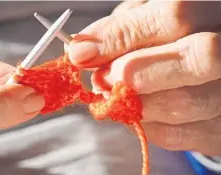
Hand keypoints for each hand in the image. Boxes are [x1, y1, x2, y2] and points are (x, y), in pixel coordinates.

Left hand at [67, 1, 220, 155]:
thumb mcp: (145, 21)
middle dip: (135, 75)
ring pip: (185, 103)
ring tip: (117, 97)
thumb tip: (81, 50)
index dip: (121, 38)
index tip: (82, 55)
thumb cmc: (166, 39)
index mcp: (210, 10)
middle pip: (197, 59)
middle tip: (101, 81)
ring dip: (135, 105)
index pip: (173, 17)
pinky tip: (137, 112)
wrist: (200, 69)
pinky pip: (181, 134)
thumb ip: (119, 32)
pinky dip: (147, 126)